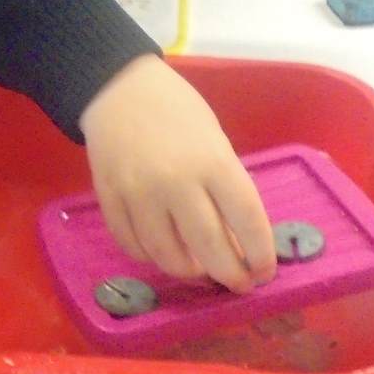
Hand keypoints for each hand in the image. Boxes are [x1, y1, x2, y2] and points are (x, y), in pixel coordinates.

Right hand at [80, 55, 276, 290]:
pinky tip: (163, 251)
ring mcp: (139, 194)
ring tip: (200, 270)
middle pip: (210, 249)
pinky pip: (133, 246)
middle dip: (230, 275)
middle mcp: (176, 182)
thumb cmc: (178, 111)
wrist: (118, 89)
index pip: (247, 221)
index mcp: (213, 162)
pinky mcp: (110, 200)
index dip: (260, 254)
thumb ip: (226, 188)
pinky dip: (151, 257)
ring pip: (168, 256)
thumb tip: (238, 242)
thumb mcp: (215, 141)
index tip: (264, 272)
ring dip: (190, 272)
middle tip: (238, 284)